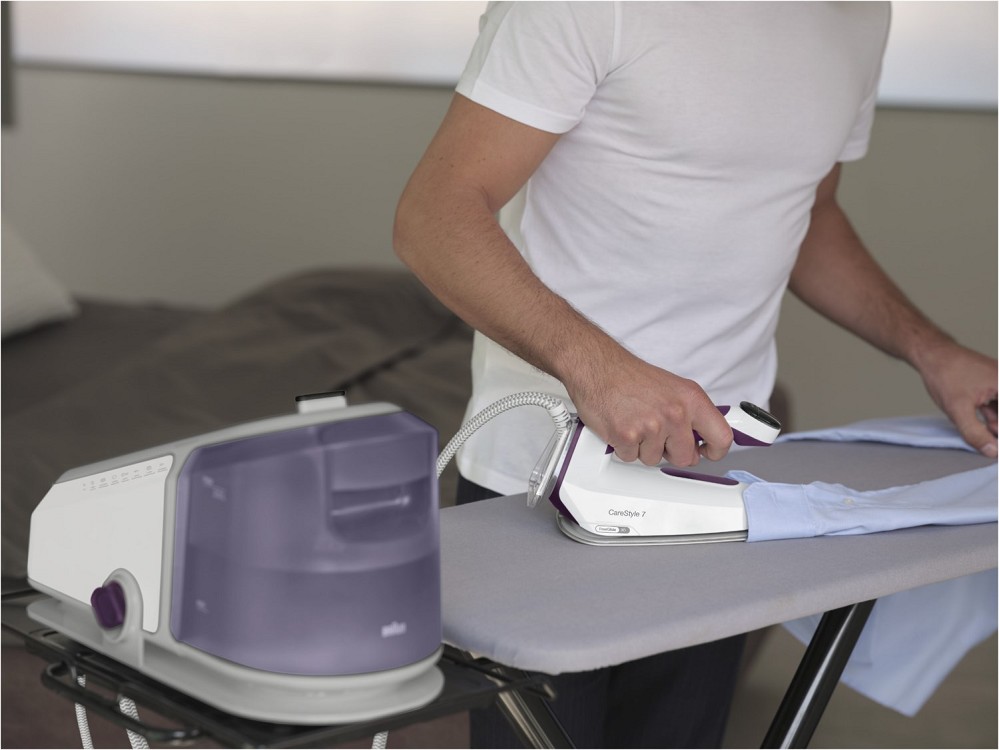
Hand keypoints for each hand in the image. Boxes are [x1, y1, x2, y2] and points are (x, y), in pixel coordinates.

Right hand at [564, 348, 733, 466]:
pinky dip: (623, 447)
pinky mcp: (627, 436)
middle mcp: (675, 413)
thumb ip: (691, 413)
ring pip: (654, 460)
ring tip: (635, 423)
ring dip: (643, 448)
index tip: (706, 452)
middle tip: (657, 435)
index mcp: (691, 399)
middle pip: (686, 457)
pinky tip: (621, 426)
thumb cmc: (629, 376)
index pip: (721, 437)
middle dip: (670, 452)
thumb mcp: (673, 387)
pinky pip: (630, 458)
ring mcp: (651, 426)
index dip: (714, 451)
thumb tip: (700, 437)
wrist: (598, 366)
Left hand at [918, 342, 997, 457]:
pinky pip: (997, 406)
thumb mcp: (958, 409)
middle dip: (997, 431)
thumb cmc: (946, 375)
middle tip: (992, 448)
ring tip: (989, 443)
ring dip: (996, 427)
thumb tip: (992, 452)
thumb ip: (975, 433)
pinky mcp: (992, 385)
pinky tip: (987, 431)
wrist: (931, 354)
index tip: (996, 450)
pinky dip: (992, 419)